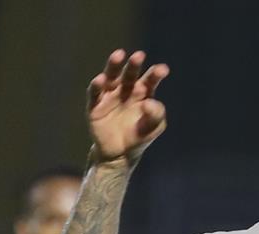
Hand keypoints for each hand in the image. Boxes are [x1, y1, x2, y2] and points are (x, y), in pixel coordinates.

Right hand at [87, 49, 169, 164]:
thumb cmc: (139, 137)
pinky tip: (100, 79)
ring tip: (119, 55)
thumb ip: (156, 115)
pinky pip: (95, 93)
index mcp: (143, 93)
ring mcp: (110, 96)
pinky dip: (97, 85)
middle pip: (130, 74)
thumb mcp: (153, 128)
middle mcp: (126, 90)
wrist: (119, 154)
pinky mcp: (95, 105)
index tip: (163, 70)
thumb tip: (148, 103)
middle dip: (134, 65)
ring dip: (114, 66)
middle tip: (139, 55)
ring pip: (111, 76)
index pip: (150, 80)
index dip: (155, 74)